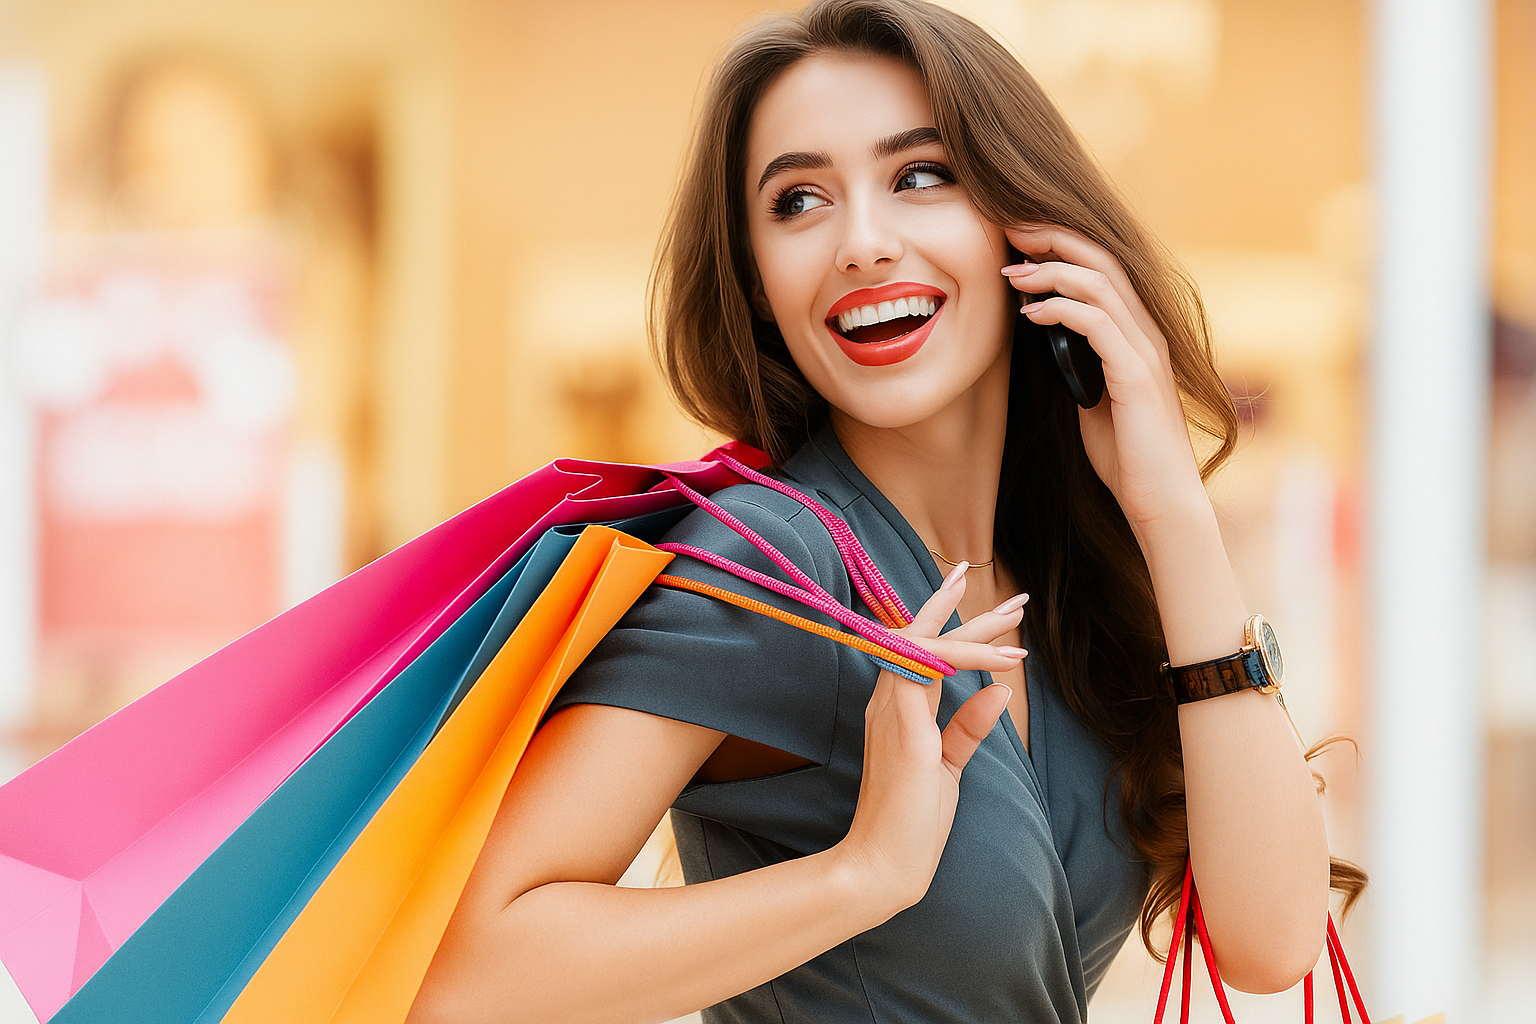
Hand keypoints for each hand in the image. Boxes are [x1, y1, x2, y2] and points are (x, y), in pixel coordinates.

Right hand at [836, 564, 1022, 912]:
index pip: (920, 648)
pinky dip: (966, 658)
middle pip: (924, 636)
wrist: (884, 864)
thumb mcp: (947, 765)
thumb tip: (998, 691)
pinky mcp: (903, 725)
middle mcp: (887, 699)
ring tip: (1018, 616)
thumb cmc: (911, 821)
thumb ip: (968, 727)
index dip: (945, 615)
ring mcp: (890, 709)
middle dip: (969, 611)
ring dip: (976, 628)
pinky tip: (1004, 660)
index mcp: (895, 707)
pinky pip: (930, 670)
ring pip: (927, 644)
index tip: (974, 589)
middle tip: (1018, 598)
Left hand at [1001, 224, 1207, 528]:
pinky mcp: (1135, 375)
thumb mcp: (1094, 398)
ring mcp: (1144, 351)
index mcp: (1137, 334)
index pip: (1103, 268)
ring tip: (1011, 274)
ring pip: (1099, 284)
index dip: (1062, 245)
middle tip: (1010, 231)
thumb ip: (1079, 365)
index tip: (1018, 240)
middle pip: (1102, 259)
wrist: (1161, 500)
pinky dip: (1060, 310)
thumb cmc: (1127, 455)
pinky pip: (1097, 323)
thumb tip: (1047, 341)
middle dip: (1053, 238)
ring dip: (1050, 272)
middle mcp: (1146, 333)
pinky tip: (1030, 315)